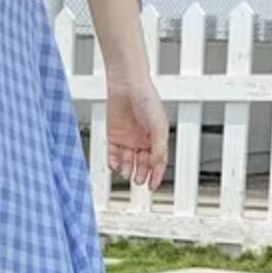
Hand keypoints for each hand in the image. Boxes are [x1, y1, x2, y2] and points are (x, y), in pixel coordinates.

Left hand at [105, 74, 168, 188]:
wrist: (126, 84)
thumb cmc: (146, 99)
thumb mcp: (158, 125)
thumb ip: (159, 146)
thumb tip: (157, 165)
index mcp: (156, 138)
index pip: (158, 162)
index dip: (156, 175)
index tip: (152, 187)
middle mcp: (142, 140)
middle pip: (142, 164)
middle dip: (140, 174)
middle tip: (138, 181)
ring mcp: (127, 139)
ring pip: (126, 161)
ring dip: (126, 169)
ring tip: (126, 172)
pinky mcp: (113, 136)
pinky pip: (112, 154)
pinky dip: (113, 161)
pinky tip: (114, 165)